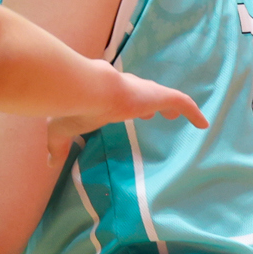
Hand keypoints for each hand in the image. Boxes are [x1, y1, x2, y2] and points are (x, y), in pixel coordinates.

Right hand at [46, 67, 206, 163]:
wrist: (85, 89)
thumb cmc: (71, 107)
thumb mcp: (60, 130)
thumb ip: (58, 147)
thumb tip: (49, 163)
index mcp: (104, 95)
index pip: (120, 97)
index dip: (127, 105)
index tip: (134, 113)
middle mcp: (125, 89)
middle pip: (141, 94)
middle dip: (148, 103)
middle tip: (153, 114)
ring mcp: (143, 92)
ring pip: (162, 96)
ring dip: (170, 106)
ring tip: (180, 116)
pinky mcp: (157, 96)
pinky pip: (181, 103)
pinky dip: (192, 112)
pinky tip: (202, 123)